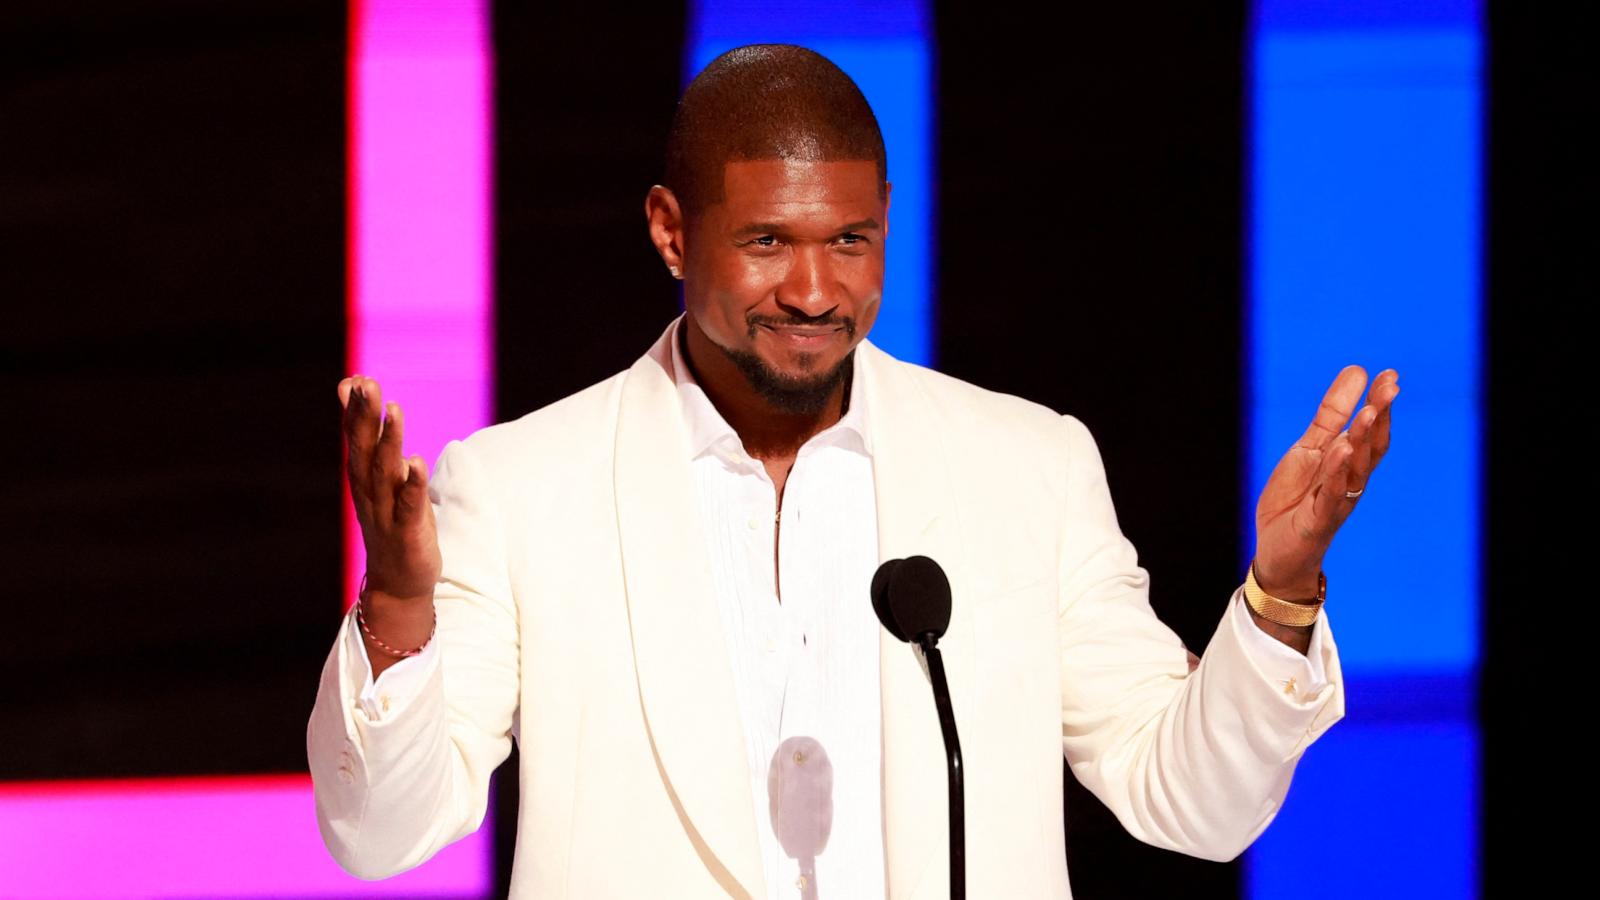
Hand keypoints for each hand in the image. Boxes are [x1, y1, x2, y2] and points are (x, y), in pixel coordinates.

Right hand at [340, 375, 441, 602]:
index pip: (356, 439)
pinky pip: (409, 505)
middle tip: (365, 383)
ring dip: (389, 440)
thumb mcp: (380, 480)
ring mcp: (387, 513)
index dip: (355, 410)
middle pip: (365, 450)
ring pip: (386, 472)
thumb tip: (359, 396)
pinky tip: (415, 462)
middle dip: (364, 416)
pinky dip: (410, 484)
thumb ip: (371, 441)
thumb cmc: (391, 524)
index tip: (355, 379)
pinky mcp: (408, 532)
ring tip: (393, 409)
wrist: (397, 584)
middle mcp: (370, 493)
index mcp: (363, 480)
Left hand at [1253, 366, 1397, 597]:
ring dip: (1363, 440)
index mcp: (1348, 463)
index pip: (1371, 431)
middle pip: (1370, 446)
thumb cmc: (1297, 499)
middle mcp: (1350, 481)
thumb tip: (1358, 370)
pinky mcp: (1318, 520)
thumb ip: (1332, 415)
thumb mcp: (1310, 448)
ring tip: (1369, 411)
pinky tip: (1342, 449)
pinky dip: (1337, 472)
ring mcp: (1336, 501)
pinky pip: (1331, 495)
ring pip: (1356, 469)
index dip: (1381, 404)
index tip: (1391, 375)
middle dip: (1380, 416)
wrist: (1278, 552)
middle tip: (1391, 386)